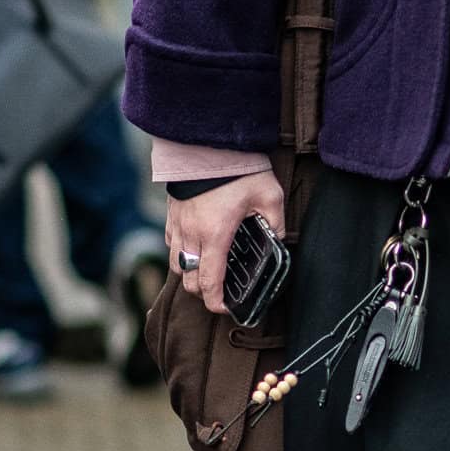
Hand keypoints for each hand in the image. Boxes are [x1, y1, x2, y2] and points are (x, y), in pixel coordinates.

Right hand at [166, 169, 286, 314]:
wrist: (207, 142)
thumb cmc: (238, 169)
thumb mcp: (269, 197)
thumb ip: (276, 224)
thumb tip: (278, 241)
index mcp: (215, 235)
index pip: (209, 282)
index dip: (215, 303)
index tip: (224, 308)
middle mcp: (192, 235)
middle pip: (189, 280)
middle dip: (203, 292)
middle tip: (220, 292)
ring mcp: (178, 224)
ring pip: (176, 264)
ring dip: (190, 274)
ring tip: (207, 272)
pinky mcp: (172, 214)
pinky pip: (171, 244)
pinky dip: (181, 253)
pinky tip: (196, 248)